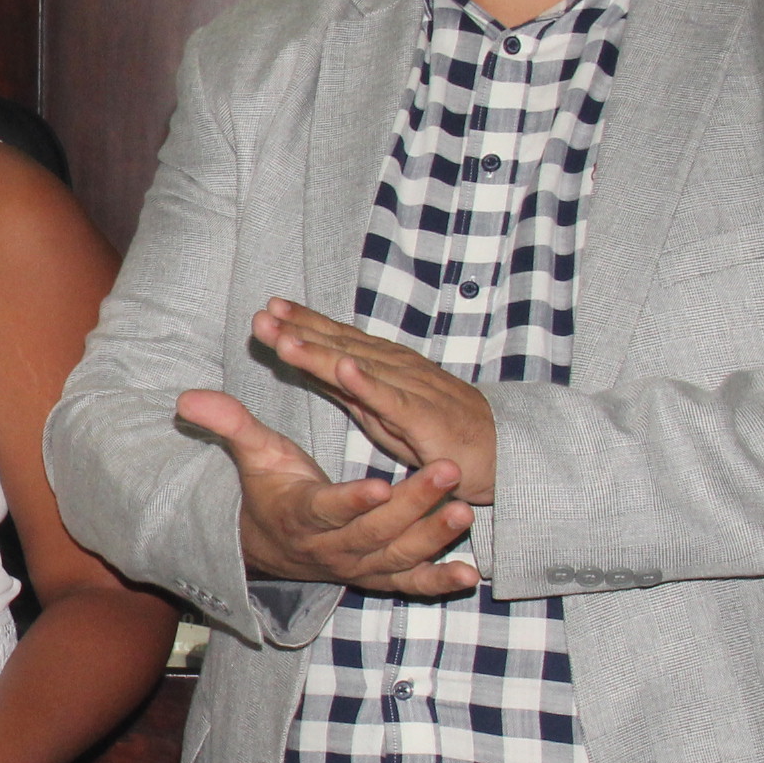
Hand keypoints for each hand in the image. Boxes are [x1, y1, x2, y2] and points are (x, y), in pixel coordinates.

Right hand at [176, 388, 479, 595]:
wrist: (269, 549)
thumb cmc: (270, 491)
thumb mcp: (254, 456)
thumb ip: (231, 424)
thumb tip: (186, 397)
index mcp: (303, 515)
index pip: (328, 509)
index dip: (352, 501)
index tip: (378, 485)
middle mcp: (332, 547)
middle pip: (376, 531)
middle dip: (414, 504)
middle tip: (446, 472)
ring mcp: (358, 566)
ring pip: (398, 557)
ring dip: (433, 538)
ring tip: (462, 511)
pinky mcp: (379, 576)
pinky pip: (410, 586)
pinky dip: (439, 583)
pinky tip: (471, 575)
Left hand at [256, 298, 495, 501]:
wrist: (499, 453)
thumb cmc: (435, 431)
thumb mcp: (377, 408)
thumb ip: (343, 385)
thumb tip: (306, 360)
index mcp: (382, 366)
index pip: (337, 340)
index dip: (304, 323)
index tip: (268, 309)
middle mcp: (394, 370)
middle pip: (341, 346)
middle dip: (301, 329)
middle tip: (264, 314)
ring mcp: (411, 390)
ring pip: (359, 367)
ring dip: (322, 351)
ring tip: (287, 338)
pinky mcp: (426, 418)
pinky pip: (393, 400)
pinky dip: (368, 383)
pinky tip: (344, 370)